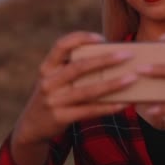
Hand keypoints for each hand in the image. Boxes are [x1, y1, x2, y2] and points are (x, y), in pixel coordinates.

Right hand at [12, 31, 136, 147]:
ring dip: (112, 84)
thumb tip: (110, 56)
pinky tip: (124, 103)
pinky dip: (108, 107)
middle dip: (105, 60)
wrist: (32, 126)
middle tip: (127, 55)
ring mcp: (53, 101)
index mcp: (47, 67)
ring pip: (87, 91)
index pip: (61, 45)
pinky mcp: (61, 118)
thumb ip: (72, 67)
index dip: (81, 38)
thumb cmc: (54, 95)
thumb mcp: (54, 79)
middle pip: (79, 67)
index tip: (102, 38)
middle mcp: (48, 82)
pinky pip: (89, 111)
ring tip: (132, 78)